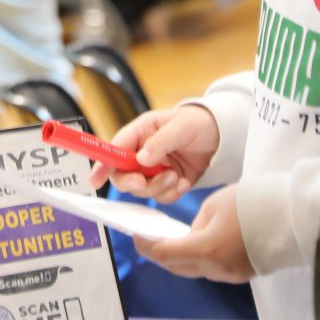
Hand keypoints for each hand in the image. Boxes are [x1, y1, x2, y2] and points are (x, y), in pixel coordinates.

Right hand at [92, 104, 219, 204]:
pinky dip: (172, 194)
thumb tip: (141, 159)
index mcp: (140, 133)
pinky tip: (184, 182)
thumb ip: (160, 142)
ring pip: (142, 190)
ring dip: (158, 187)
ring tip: (176, 175)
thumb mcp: (181, 126)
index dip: (102, 165)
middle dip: (133, 182)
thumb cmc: (200, 122)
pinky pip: (161, 197)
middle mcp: (142, 153)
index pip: (114, 150)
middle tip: (144, 181)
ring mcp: (154, 170)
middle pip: (123, 175)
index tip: (95, 180)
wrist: (223, 136)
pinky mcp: (167, 183)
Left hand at [133, 186, 253, 283]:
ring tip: (171, 239)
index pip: (163, 254)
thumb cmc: (254, 202)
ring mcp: (230, 275)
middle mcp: (216, 268)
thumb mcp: (215, 205)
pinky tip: (196, 244)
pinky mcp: (242, 274)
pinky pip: (211, 269)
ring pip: (194, 269)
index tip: (135, 235)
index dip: (145, 246)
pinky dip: (199, 258)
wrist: (293, 215)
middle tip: (148, 238)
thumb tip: (189, 235)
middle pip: (176, 266)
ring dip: (179, 257)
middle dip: (159, 253)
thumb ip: (195, 224)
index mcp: (206, 249)